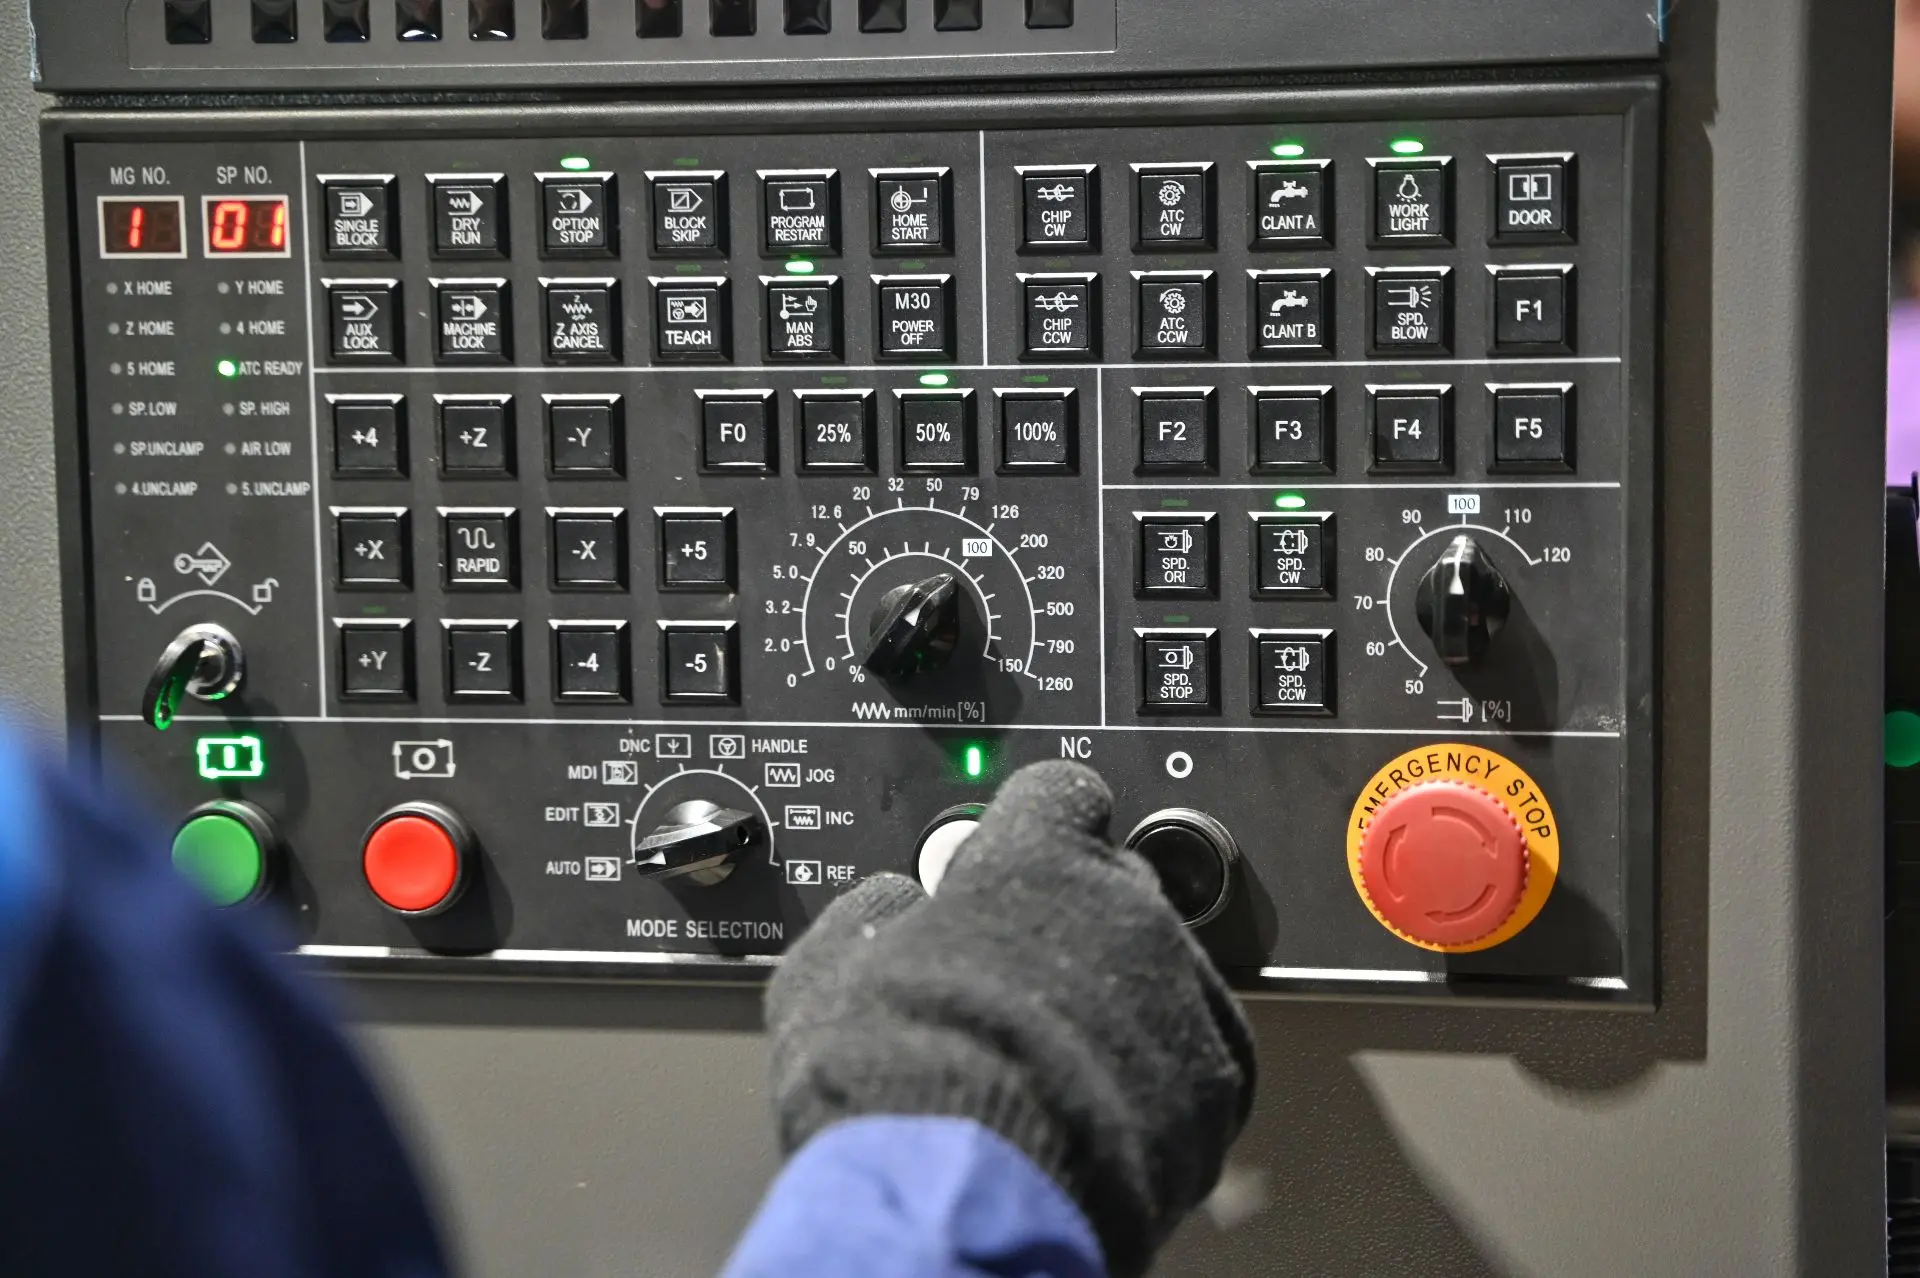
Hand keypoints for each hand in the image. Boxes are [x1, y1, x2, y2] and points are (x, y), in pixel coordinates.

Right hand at [764, 761, 1255, 1277]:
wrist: (965, 1194)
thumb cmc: (892, 1079)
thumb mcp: (829, 973)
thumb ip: (869, 913)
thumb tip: (888, 901)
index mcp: (1033, 859)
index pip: (1059, 793)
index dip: (1035, 824)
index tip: (1021, 855)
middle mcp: (1124, 907)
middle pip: (1116, 882)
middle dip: (1074, 920)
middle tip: (1022, 981)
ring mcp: (1180, 991)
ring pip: (1161, 968)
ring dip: (1121, 998)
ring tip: (1060, 1062)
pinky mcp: (1218, 1079)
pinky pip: (1196, 1051)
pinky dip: (1161, 1070)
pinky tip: (1106, 1106)